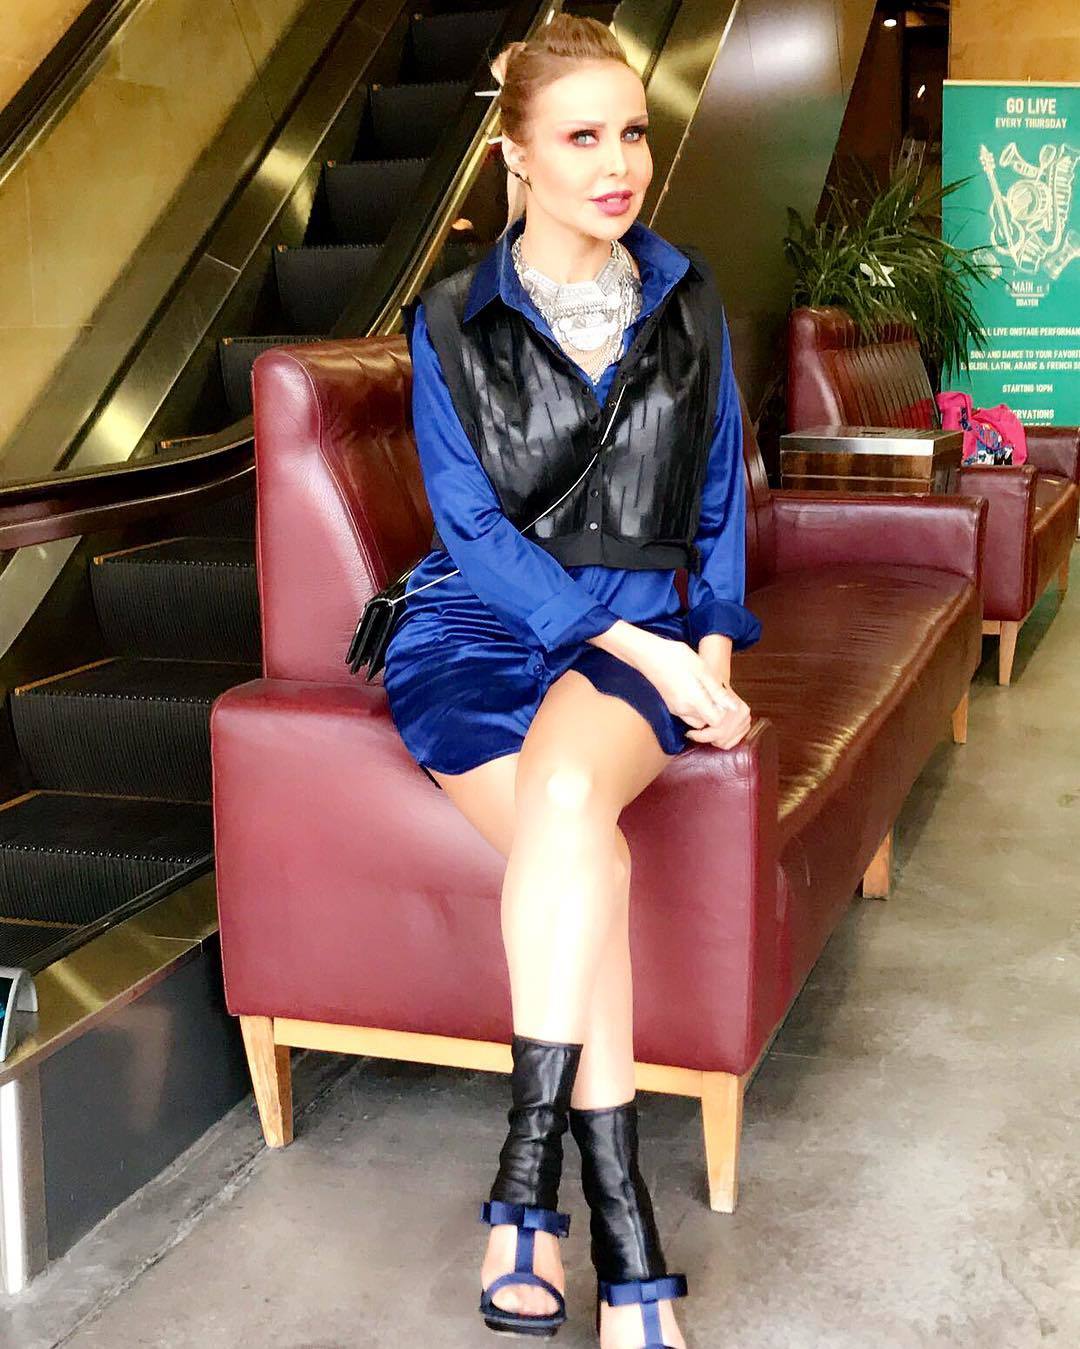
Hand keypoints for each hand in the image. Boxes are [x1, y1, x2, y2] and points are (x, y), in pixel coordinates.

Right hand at [632, 634, 751, 749]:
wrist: (650, 655)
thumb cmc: (676, 657)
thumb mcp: (702, 670)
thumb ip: (718, 691)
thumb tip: (733, 708)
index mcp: (694, 700)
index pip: (717, 721)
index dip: (724, 713)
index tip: (724, 698)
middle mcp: (684, 709)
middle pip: (708, 723)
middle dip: (715, 713)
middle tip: (717, 694)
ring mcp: (676, 710)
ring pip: (698, 720)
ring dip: (705, 712)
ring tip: (706, 692)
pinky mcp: (671, 707)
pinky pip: (688, 715)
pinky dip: (695, 709)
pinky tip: (695, 692)